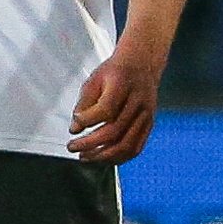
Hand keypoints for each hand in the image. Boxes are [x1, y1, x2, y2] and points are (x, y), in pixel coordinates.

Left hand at [67, 39, 165, 163]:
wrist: (142, 65)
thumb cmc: (116, 72)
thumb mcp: (94, 80)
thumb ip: (83, 104)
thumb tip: (75, 129)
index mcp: (123, 85)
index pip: (105, 110)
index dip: (87, 121)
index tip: (74, 125)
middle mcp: (138, 102)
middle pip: (114, 131)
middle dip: (90, 144)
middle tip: (73, 147)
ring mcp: (146, 115)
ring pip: (126, 144)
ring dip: (103, 156)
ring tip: (86, 157)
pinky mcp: (149, 124)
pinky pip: (136, 148)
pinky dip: (119, 158)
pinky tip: (105, 158)